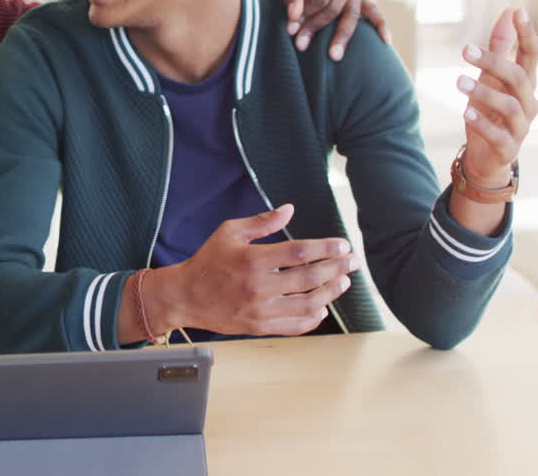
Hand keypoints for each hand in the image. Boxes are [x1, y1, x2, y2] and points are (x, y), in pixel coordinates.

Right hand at [161, 205, 357, 335]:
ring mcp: (260, 310)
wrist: (185, 296)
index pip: (299, 253)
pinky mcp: (259, 327)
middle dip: (337, 268)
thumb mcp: (229, 232)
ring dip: (330, 293)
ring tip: (342, 282)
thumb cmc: (208, 261)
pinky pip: (294, 326)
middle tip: (352, 262)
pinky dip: (313, 318)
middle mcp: (258, 287)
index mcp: (252, 260)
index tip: (343, 245)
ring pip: (307, 304)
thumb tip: (289, 209)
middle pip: (309, 278)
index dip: (325, 248)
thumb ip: (261, 222)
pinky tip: (322, 307)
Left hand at [275, 0, 391, 59]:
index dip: (306, 13)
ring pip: (351, 15)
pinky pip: (374, 12)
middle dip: (316, 26)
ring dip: (341, 37)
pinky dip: (380, 26)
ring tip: (334, 56)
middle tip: (300, 44)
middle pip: (335, 7)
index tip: (291, 27)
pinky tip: (386, 41)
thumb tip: (295, 16)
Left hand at [457, 8, 537, 185]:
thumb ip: (501, 48)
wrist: (486, 158)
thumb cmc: (491, 112)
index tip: (518, 12)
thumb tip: (509, 11)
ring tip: (458, 81)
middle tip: (465, 50)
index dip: (527, 34)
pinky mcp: (508, 148)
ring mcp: (521, 127)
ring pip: (510, 106)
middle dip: (493, 62)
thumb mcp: (492, 78)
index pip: (531, 55)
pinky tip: (465, 112)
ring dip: (484, 92)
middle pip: (518, 77)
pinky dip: (482, 123)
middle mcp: (528, 103)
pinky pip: (499, 135)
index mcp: (525, 83)